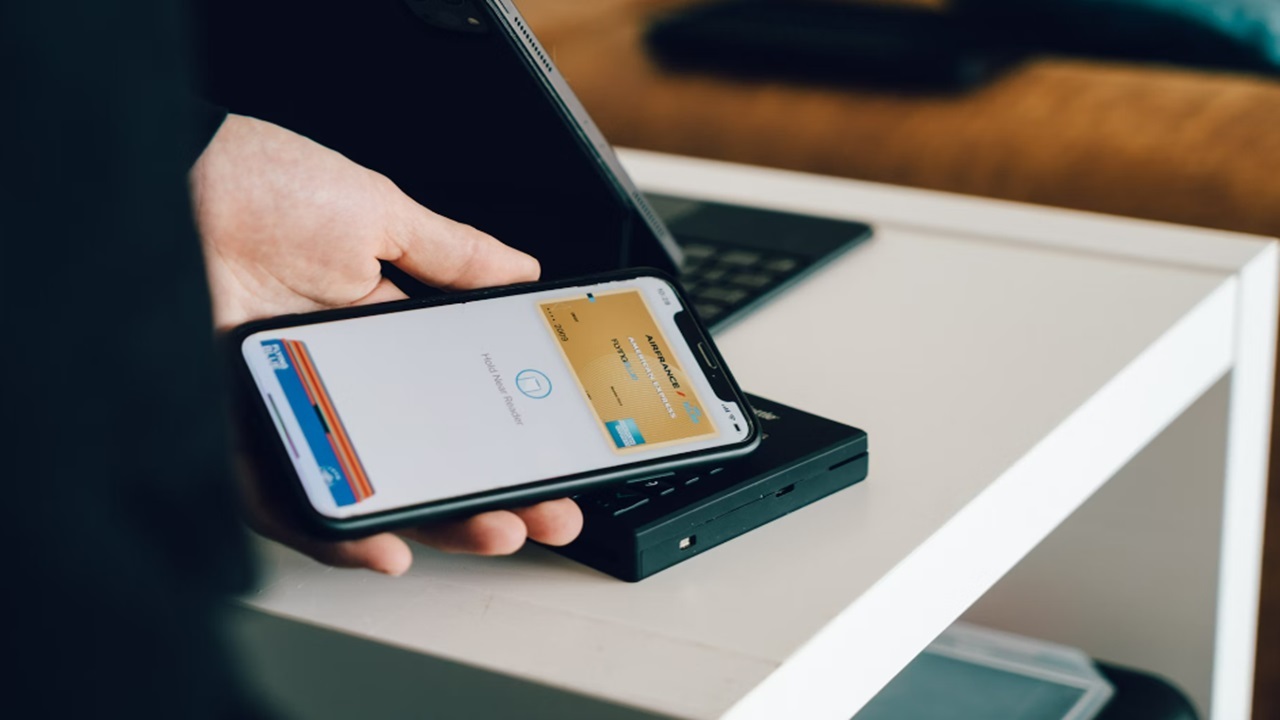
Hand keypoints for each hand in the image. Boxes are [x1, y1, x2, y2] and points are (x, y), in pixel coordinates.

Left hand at [192, 114, 581, 573]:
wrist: (169, 175)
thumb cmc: (260, 185)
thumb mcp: (379, 214)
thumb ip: (453, 253)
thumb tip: (521, 273)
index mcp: (379, 334)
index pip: (459, 402)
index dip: (511, 436)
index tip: (560, 457)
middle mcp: (341, 381)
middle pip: (429, 457)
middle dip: (495, 492)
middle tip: (546, 514)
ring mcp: (295, 411)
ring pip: (371, 489)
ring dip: (436, 520)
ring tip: (494, 529)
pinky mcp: (243, 433)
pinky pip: (289, 500)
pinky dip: (334, 531)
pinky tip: (385, 545)